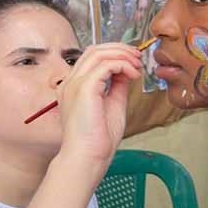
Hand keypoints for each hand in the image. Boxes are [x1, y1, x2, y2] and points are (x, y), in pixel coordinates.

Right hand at [56, 43, 141, 168]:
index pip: (92, 58)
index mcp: (74, 87)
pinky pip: (105, 65)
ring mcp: (74, 84)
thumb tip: (127, 71)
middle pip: (94, 50)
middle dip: (119, 49)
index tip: (133, 61)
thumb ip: (117, 86)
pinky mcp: (84, 88)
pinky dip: (123, 65)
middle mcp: (70, 82)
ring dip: (122, 55)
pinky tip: (133, 75)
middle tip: (138, 57)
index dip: (114, 54)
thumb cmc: (98, 140)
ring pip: (98, 53)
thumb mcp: (113, 105)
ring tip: (137, 65)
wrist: (88, 158)